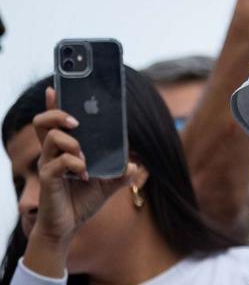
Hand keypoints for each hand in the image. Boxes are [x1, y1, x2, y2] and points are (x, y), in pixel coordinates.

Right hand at [24, 88, 134, 273]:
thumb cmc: (83, 201)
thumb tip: (138, 165)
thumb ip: (122, 172)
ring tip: (85, 156)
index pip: (54, 121)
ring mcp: (48, 165)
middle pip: (43, 123)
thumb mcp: (108, 184)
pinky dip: (76, 164)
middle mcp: (52, 153)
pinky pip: (58, 163)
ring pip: (52, 138)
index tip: (54, 87)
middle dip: (58, 114)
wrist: (68, 227)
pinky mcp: (48, 180)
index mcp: (64, 148)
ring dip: (72, 142)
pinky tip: (85, 175)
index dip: (52, 103)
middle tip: (76, 121)